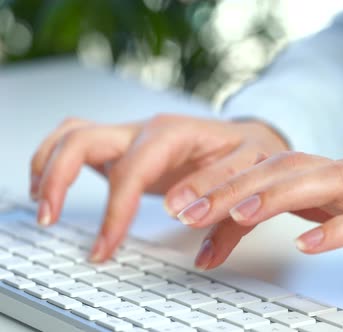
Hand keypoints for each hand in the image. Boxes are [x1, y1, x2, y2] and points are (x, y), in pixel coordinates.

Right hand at [30, 114, 287, 260]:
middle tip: (51, 219)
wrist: (249, 137)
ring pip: (75, 133)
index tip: (106, 246)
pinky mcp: (126, 144)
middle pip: (87, 139)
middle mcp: (150, 129)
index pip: (134, 169)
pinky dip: (55, 159)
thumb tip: (204, 254)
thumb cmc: (249, 155)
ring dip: (48, 165)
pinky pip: (77, 140)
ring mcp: (135, 134)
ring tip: (43, 205)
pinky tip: (48, 186)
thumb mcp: (250, 183)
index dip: (116, 210)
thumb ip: (229, 220)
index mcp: (178, 133)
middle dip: (60, 177)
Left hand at [177, 152, 342, 280]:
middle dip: (230, 187)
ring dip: (272, 197)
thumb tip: (291, 225)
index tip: (188, 212)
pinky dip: (336, 232)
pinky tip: (308, 246)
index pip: (273, 173)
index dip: (226, 188)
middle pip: (284, 169)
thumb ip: (331, 213)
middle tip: (185, 209)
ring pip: (319, 184)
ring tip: (234, 214)